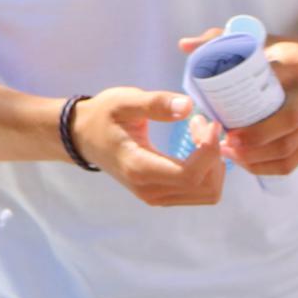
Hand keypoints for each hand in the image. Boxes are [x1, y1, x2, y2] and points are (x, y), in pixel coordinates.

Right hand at [77, 85, 225, 206]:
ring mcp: (156, 196)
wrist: (83, 136)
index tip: (208, 121)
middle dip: (214, 154)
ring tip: (198, 133)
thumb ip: (156, 103)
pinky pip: (199, 191)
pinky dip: (207, 170)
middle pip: (206, 188)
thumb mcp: (125, 101)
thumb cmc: (103, 116)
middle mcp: (149, 190)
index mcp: (140, 168)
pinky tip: (196, 146)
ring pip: (207, 192)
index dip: (210, 150)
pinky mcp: (161, 195)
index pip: (191, 175)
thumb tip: (188, 106)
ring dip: (213, 162)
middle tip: (201, 123)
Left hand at [196, 33, 297, 176]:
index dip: (248, 110)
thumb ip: (223, 39)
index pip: (273, 88)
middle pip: (284, 127)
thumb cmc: (293, 52)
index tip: (221, 119)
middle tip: (222, 143)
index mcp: (296, 67)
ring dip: (255, 158)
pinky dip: (267, 167)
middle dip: (251, 141)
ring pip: (287, 149)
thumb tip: (184, 46)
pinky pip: (293, 161)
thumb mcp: (264, 39)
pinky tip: (247, 163)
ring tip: (229, 154)